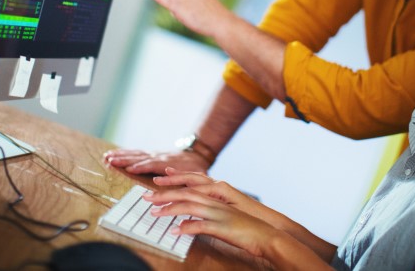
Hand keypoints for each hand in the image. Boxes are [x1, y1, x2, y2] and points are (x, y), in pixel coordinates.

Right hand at [102, 149, 210, 174]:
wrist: (197, 154)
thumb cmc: (196, 168)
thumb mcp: (195, 176)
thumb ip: (186, 181)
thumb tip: (178, 190)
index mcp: (168, 163)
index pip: (152, 164)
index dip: (141, 167)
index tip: (129, 169)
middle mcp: (159, 157)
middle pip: (140, 157)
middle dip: (124, 159)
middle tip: (110, 160)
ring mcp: (154, 154)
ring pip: (136, 154)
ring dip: (121, 155)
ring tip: (107, 156)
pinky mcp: (152, 154)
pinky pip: (137, 153)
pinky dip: (125, 153)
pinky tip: (115, 153)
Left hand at [153, 168, 295, 231]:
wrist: (268, 234)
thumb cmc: (247, 227)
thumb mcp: (225, 217)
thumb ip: (209, 214)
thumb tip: (191, 218)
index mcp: (218, 195)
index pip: (191, 185)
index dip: (174, 182)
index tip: (158, 181)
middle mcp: (216, 201)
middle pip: (185, 194)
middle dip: (164, 194)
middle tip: (146, 196)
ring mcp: (219, 213)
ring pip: (190, 206)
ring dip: (170, 209)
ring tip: (154, 212)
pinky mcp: (222, 227)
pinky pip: (201, 226)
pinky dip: (187, 227)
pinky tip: (175, 231)